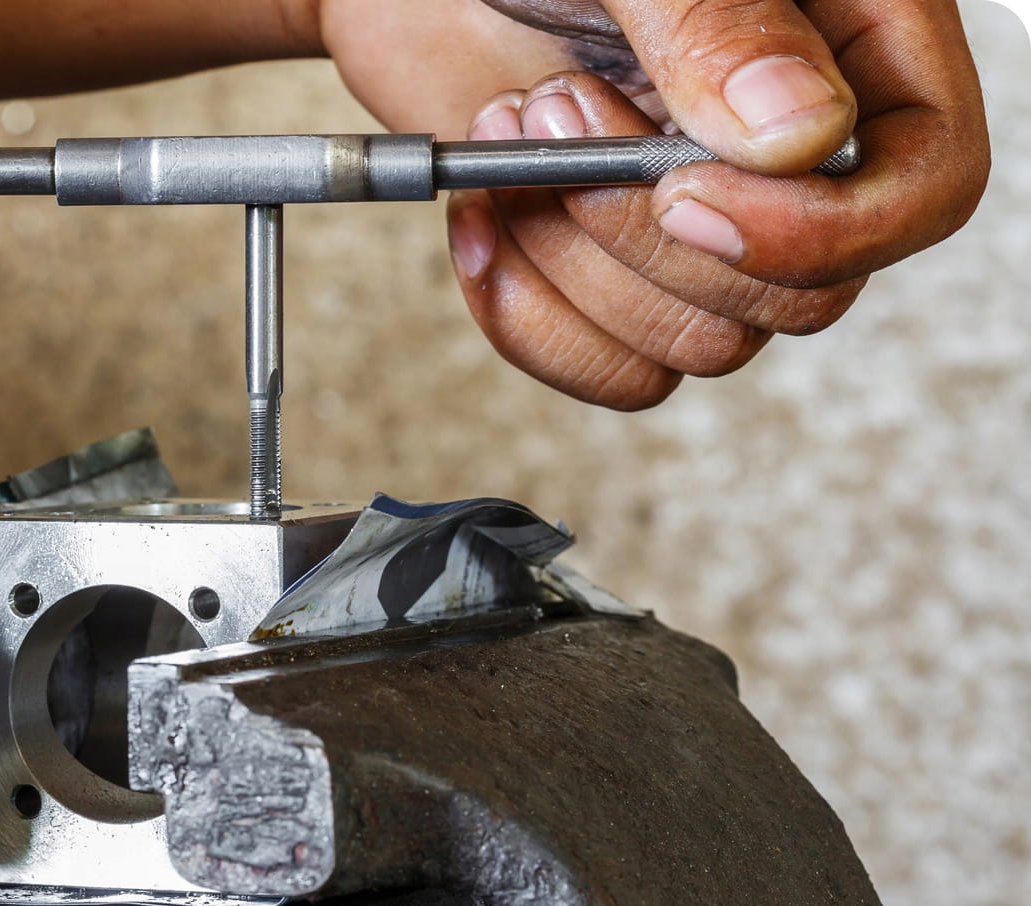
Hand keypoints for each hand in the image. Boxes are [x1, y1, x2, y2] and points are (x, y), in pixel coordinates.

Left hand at [305, 0, 987, 407]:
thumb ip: (720, 22)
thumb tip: (799, 135)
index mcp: (846, 49)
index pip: (926, 185)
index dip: (823, 230)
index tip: (682, 195)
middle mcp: (784, 155)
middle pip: (802, 297)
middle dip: (647, 230)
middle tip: (554, 105)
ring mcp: (696, 221)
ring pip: (699, 343)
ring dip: (577, 261)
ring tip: (509, 126)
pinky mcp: (607, 273)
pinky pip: (614, 369)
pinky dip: (530, 319)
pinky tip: (481, 220)